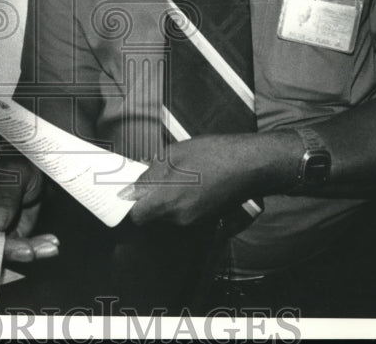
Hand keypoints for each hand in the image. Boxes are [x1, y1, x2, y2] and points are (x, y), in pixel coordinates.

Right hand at [0, 154, 59, 262]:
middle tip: (27, 251)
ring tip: (47, 247)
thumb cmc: (20, 167)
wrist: (37, 176)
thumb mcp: (15, 174)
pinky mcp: (8, 238)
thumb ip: (6, 196)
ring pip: (2, 249)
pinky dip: (36, 249)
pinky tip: (49, 245)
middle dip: (5, 249)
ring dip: (26, 251)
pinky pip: (19, 249)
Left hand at [119, 133, 298, 225]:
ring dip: (163, 199)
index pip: (136, 218)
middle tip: (144, 179)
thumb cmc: (213, 154)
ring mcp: (193, 220)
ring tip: (169, 176)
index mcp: (167, 201)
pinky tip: (186, 181)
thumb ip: (150, 172)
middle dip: (146, 200)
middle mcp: (178, 217)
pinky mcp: (205, 218)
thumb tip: (133, 184)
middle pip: (151, 216)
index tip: (125, 195)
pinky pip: (183, 213)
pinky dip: (179, 201)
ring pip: (167, 214)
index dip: (128, 207)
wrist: (250, 164)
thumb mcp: (174, 154)